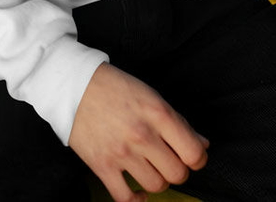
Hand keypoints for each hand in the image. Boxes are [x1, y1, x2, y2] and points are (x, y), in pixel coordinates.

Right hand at [69, 64, 207, 201]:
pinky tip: (138, 191)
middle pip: (177, 173)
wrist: (73, 85)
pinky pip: (126, 198)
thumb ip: (178, 121)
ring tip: (150, 169)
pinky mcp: (102, 165)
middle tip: (168, 161)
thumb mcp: (151, 96)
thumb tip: (202, 144)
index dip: (198, 159)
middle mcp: (142, 135)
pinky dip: (136, 200)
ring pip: (156, 186)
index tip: (191, 157)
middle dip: (177, 170)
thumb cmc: (115, 88)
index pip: (194, 152)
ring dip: (157, 180)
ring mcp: (121, 152)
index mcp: (158, 114)